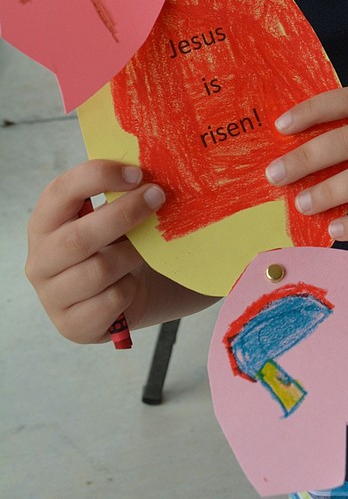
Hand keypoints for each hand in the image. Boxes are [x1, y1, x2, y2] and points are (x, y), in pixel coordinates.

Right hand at [25, 161, 163, 343]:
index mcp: (44, 223)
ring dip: (131, 255)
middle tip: (157, 197)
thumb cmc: (112, 245)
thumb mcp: (108, 217)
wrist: (118, 293)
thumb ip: (119, 197)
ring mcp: (52, 296)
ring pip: (99, 271)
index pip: (60, 192)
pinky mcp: (71, 325)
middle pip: (79, 237)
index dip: (98, 177)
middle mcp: (39, 259)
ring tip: (144, 249)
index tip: (137, 173)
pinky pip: (111, 301)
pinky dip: (129, 289)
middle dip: (124, 214)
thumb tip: (150, 179)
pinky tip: (130, 283)